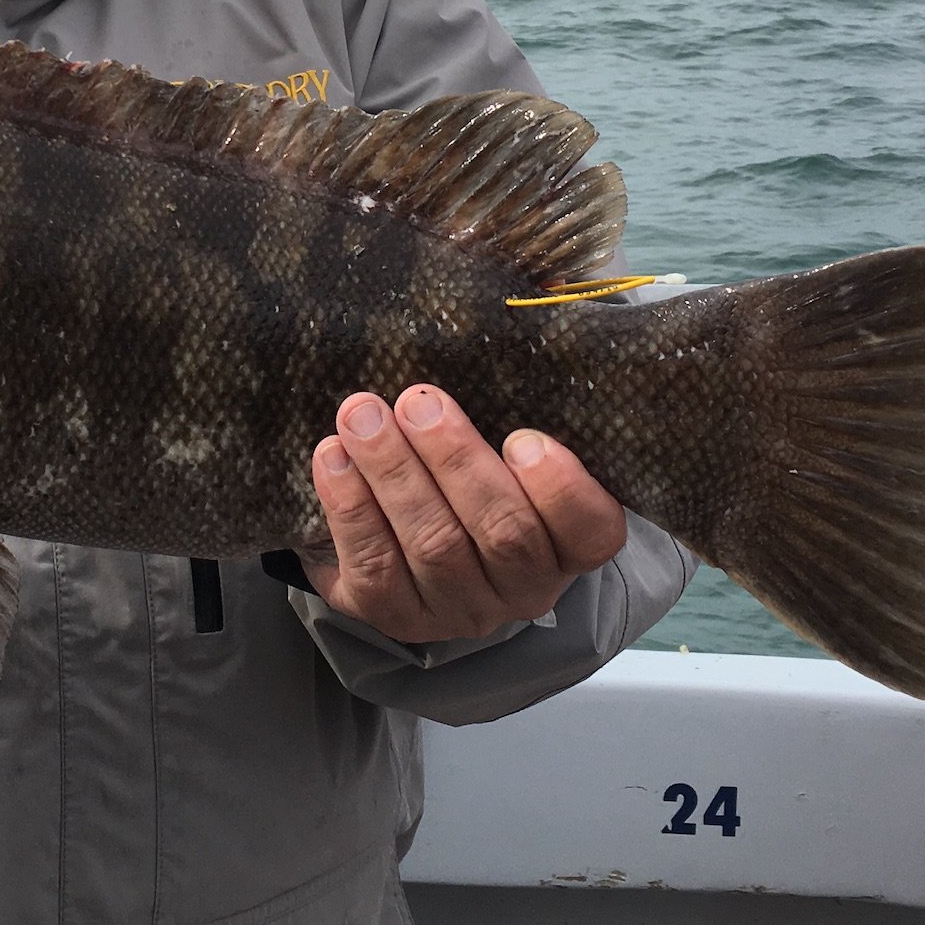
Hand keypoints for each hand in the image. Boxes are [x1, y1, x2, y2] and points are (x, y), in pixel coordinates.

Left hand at [307, 385, 625, 643]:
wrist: (400, 535)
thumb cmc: (470, 468)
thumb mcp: (505, 438)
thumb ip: (518, 396)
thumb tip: (513, 307)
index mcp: (568, 543)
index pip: (592, 528)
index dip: (561, 487)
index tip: (522, 436)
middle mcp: (523, 587)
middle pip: (504, 532)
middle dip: (455, 460)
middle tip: (416, 401)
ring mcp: (460, 608)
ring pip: (435, 545)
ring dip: (394, 473)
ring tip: (361, 415)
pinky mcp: (396, 616)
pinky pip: (375, 568)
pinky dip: (351, 509)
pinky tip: (333, 458)